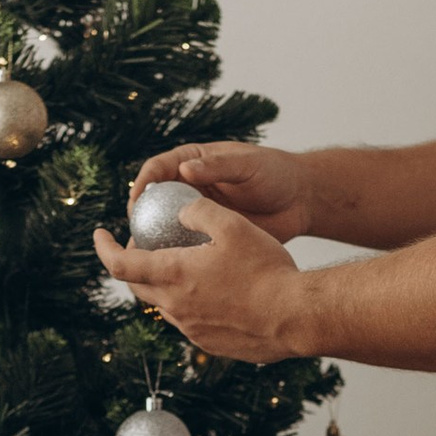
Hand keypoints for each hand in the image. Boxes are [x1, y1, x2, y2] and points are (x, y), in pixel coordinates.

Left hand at [92, 200, 311, 366]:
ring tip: (184, 265)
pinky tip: (214, 289)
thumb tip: (182, 211)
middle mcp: (176, 307)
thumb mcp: (233, 225)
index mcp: (174, 275)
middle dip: (132, 263)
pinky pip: (189, 320)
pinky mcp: (210, 344)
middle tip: (144, 245)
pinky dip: (189, 301)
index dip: (103, 247)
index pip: (119, 264)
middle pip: (137, 285)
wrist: (297, 317)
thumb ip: (200, 212)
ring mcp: (192, 330)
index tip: (100, 234)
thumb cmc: (267, 269)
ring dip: (164, 284)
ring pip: (165, 304)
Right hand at [127, 141, 311, 245]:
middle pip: (152, 202)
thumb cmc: (275, 174)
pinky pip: (184, 247)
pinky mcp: (207, 237)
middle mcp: (188, 188)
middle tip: (135, 236)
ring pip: (164, 228)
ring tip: (145, 258)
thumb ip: (218, 166)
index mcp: (191, 163)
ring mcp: (196, 214)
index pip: (157, 170)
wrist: (299, 201)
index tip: (137, 202)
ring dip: (152, 242)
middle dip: (140, 218)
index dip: (142, 184)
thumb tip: (185, 170)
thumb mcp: (247, 165)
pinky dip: (176, 258)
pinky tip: (171, 272)